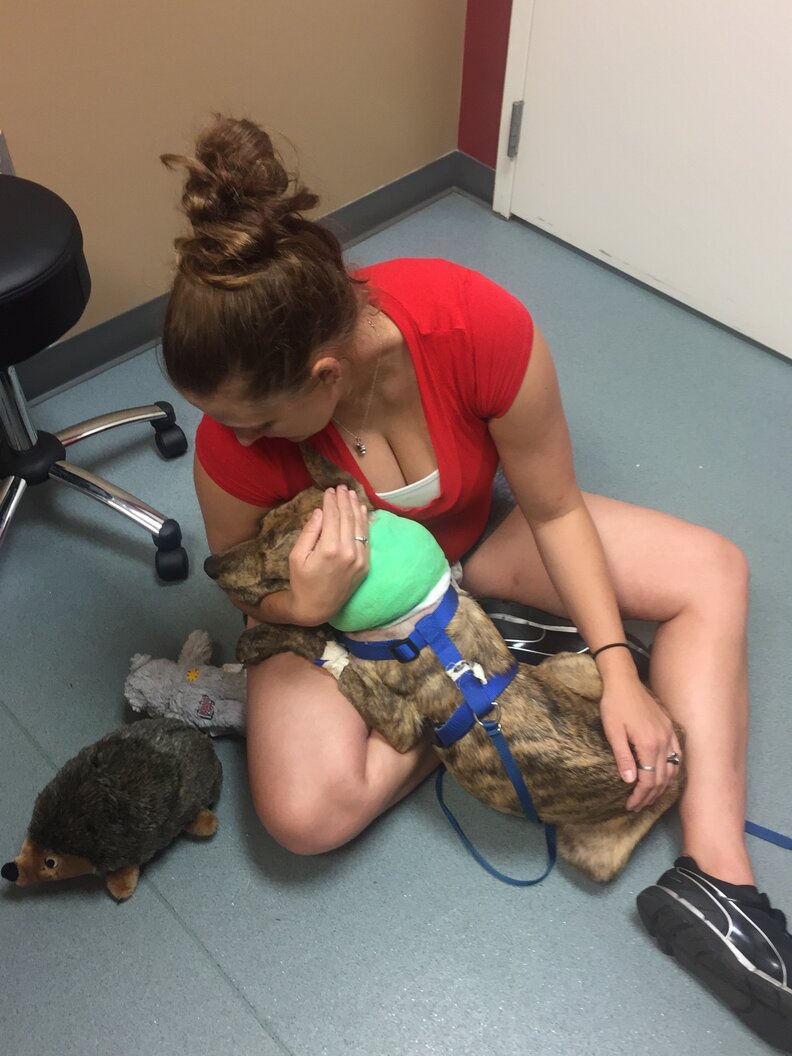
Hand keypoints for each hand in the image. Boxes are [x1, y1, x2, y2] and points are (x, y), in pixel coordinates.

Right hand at [287, 485, 370, 624]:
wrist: (317, 608)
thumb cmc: (302, 581)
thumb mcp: (297, 556)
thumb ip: (310, 532)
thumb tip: (320, 512)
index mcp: (330, 549)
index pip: (333, 516)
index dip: (331, 501)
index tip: (329, 490)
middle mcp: (349, 552)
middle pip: (348, 518)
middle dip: (344, 500)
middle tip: (341, 487)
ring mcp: (360, 559)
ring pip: (360, 526)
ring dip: (356, 507)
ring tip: (351, 493)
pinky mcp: (365, 565)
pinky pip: (366, 539)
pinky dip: (364, 522)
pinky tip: (361, 510)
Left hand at [599, 676, 682, 810]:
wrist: (624, 682)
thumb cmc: (614, 706)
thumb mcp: (613, 732)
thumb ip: (623, 757)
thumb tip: (630, 781)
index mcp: (648, 744)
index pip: (648, 780)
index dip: (640, 796)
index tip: (630, 805)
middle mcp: (663, 741)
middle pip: (662, 778)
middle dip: (650, 795)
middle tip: (637, 805)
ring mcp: (669, 734)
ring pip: (672, 769)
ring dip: (663, 786)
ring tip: (649, 796)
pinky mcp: (670, 727)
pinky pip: (678, 754)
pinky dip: (673, 770)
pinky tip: (666, 776)